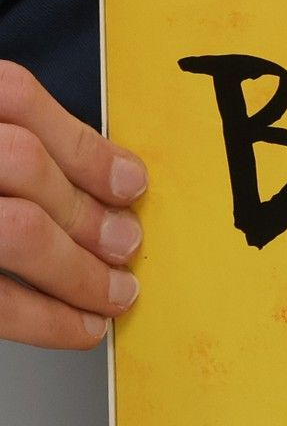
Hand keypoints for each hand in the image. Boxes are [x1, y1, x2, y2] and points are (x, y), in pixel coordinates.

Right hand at [0, 61, 146, 348]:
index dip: (84, 146)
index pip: (14, 98)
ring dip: (79, 269)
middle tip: (127, 244)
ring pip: (16, 229)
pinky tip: (79, 327)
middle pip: (21, 163)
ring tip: (115, 292)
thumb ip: (19, 145)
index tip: (132, 184)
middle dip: (87, 211)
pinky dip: (45, 320)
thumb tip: (111, 183)